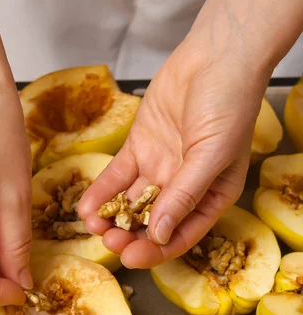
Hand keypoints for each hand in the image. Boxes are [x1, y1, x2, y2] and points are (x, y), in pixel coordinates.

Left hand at [79, 36, 268, 268]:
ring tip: (93, 224)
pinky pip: (117, 176)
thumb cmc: (229, 105)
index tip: (132, 257)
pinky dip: (101, 192)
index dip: (157, 250)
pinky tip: (86, 205)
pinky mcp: (139, 148)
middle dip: (130, 236)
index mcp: (210, 197)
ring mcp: (159, 168)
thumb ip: (186, 194)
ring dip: (112, 217)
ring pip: (130, 202)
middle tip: (109, 241)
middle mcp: (183, 187)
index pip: (181, 234)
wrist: (215, 57)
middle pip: (152, 223)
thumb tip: (161, 233)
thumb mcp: (212, 155)